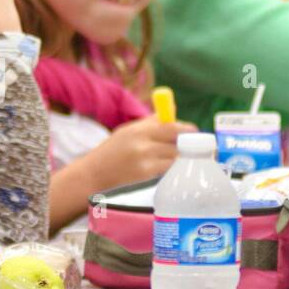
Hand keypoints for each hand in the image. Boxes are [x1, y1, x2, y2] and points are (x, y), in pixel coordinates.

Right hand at [82, 115, 197, 187]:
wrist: (93, 174)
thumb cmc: (111, 152)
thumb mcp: (127, 132)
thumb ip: (150, 123)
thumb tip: (173, 113)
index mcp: (138, 129)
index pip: (170, 126)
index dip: (186, 129)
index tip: (194, 132)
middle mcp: (142, 142)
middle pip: (176, 141)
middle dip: (188, 145)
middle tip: (195, 148)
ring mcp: (144, 159)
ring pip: (174, 156)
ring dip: (181, 158)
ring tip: (183, 160)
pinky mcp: (145, 174)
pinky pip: (168, 169)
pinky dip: (172, 168)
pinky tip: (171, 169)